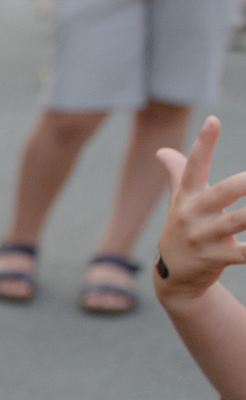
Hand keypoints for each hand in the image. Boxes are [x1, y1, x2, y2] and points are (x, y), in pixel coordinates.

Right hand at [155, 116, 245, 302]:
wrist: (173, 278)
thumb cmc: (184, 231)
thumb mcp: (178, 203)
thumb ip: (177, 173)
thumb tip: (162, 151)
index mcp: (188, 198)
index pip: (193, 166)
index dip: (203, 143)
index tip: (213, 121)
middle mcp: (194, 215)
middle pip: (222, 192)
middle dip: (244, 183)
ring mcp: (205, 238)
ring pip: (236, 222)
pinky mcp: (217, 259)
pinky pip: (244, 253)